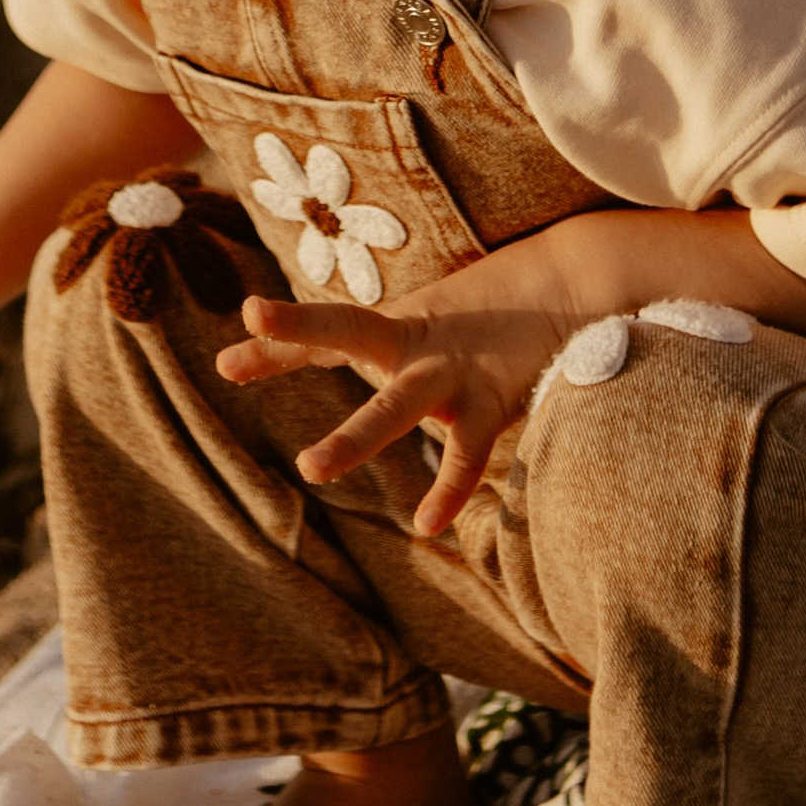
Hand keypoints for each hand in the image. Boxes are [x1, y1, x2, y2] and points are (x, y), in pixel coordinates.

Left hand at [216, 282, 563, 539]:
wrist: (579, 280)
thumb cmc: (505, 310)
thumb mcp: (440, 324)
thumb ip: (401, 347)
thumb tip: (366, 368)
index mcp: (401, 326)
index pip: (327, 332)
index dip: (276, 343)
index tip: (226, 363)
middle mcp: (416, 343)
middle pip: (343, 331)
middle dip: (289, 341)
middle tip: (229, 360)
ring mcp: (452, 370)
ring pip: (393, 405)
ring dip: (352, 436)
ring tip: (310, 468)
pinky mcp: (493, 398)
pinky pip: (467, 452)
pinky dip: (449, 487)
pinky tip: (425, 524)